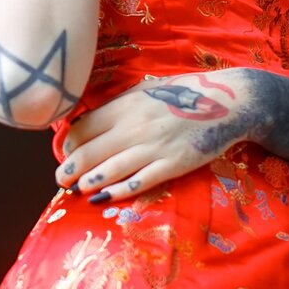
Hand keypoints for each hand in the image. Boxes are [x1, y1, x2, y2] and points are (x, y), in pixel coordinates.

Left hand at [55, 68, 270, 202]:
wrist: (227, 103)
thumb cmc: (182, 94)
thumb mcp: (144, 90)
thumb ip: (117, 106)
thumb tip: (85, 123)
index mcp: (125, 106)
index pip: (83, 129)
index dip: (69, 145)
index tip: (66, 155)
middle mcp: (134, 127)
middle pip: (90, 152)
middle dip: (70, 169)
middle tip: (60, 179)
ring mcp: (154, 147)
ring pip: (110, 170)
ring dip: (88, 183)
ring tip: (76, 190)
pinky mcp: (173, 164)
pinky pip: (139, 181)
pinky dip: (118, 191)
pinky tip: (103, 197)